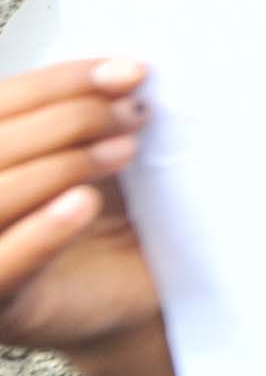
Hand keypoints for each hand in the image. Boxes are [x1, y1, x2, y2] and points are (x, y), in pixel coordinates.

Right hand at [0, 59, 161, 360]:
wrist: (141, 297)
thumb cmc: (114, 220)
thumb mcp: (94, 156)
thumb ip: (83, 119)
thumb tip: (118, 70)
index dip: (59, 82)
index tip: (126, 71)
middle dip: (71, 117)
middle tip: (135, 112)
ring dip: (64, 162)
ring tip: (126, 151)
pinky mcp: (0, 306)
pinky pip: (5, 264)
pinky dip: (43, 230)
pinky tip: (84, 202)